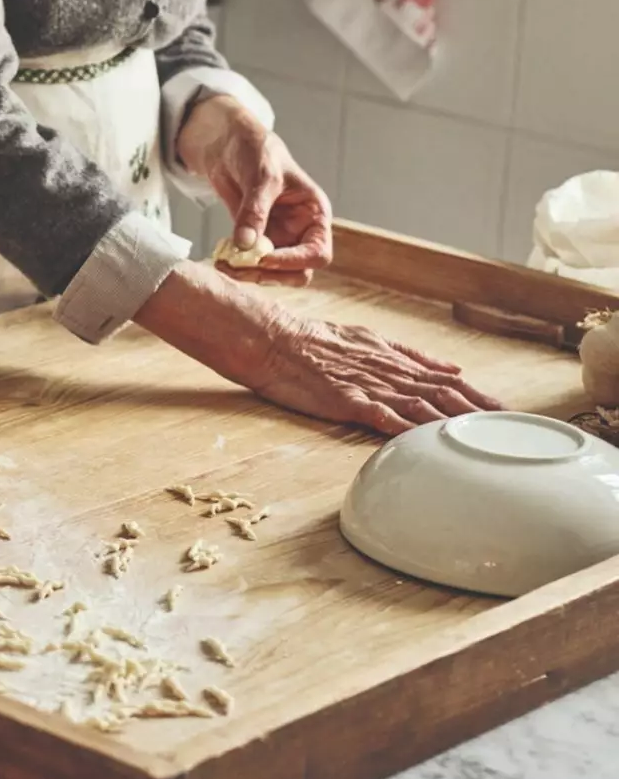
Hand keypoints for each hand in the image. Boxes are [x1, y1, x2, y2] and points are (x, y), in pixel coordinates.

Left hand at [177, 96, 330, 279]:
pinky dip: (237, 267)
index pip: (318, 252)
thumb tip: (246, 245)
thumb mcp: (261, 177)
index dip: (294, 261)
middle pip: (298, 272)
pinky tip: (221, 259)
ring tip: (224, 265)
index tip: (264, 259)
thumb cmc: (257, 151)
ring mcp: (279, 238)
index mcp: (314, 214)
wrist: (230, 145)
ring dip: (250, 275)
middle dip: (270, 274)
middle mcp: (301, 231)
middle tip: (240, 268)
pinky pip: (252, 265)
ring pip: (273, 273)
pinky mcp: (256, 241)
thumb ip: (255, 211)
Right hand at [244, 313, 502, 435]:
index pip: (444, 377)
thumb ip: (410, 354)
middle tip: (507, 428)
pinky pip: (383, 417)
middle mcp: (388, 370)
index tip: (502, 409)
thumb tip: (451, 365)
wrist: (272, 338)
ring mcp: (368, 385)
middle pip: (442, 393)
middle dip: (476, 411)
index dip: (475, 394)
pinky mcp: (347, 400)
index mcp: (393, 356)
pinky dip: (408, 428)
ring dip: (453, 422)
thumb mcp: (368, 337)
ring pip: (421, 405)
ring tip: (480, 437)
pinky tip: (426, 441)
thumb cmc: (312, 339)